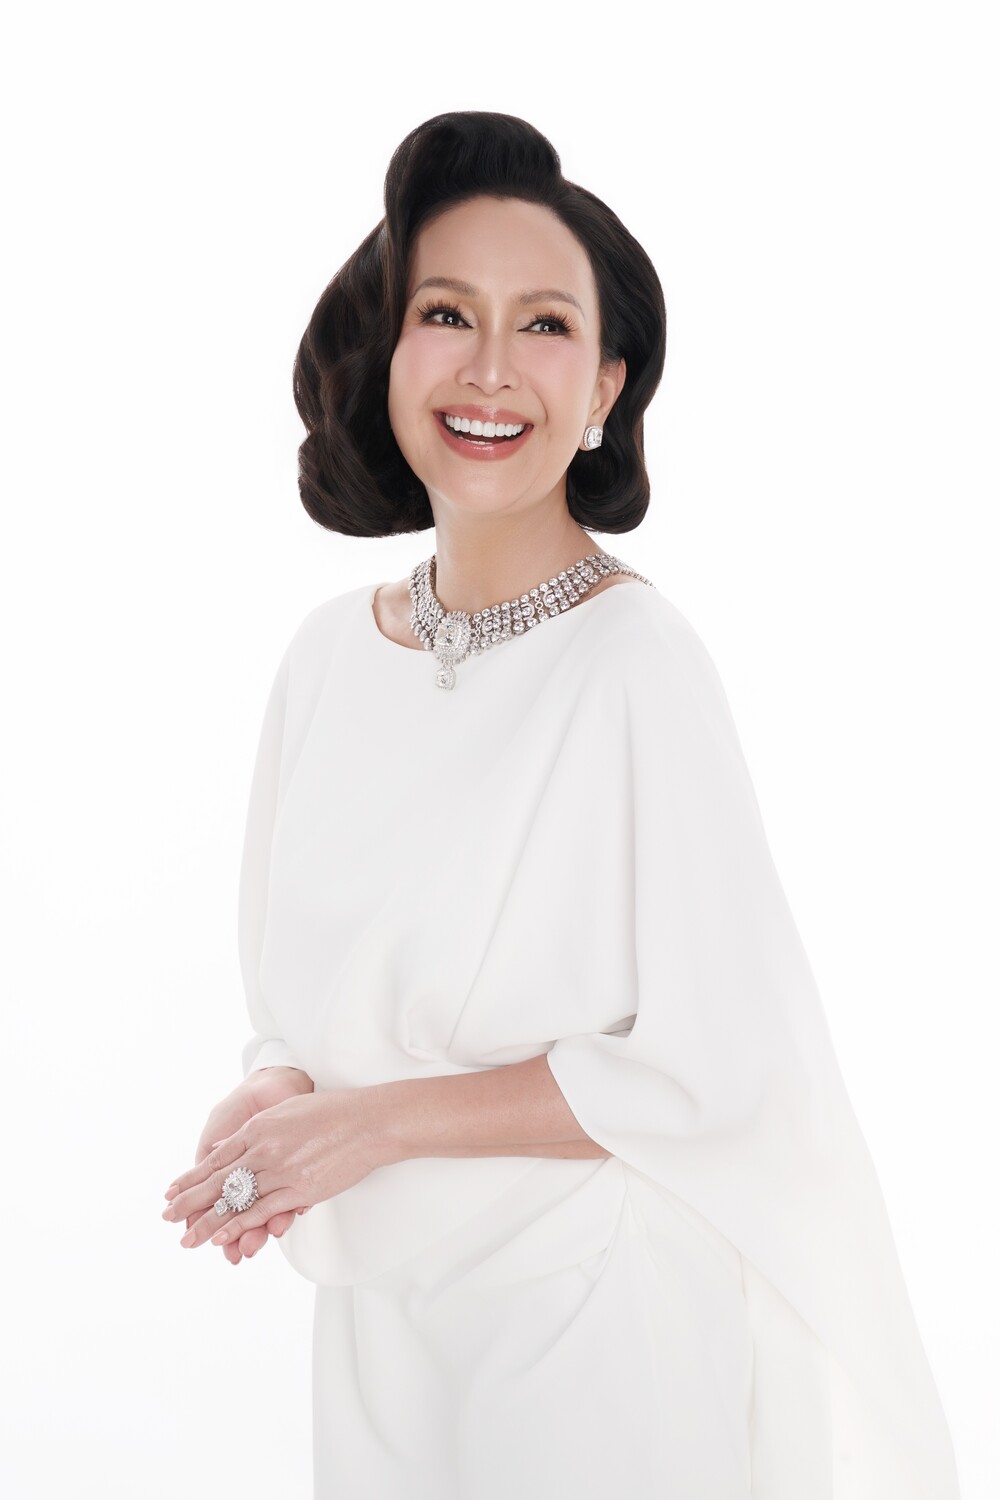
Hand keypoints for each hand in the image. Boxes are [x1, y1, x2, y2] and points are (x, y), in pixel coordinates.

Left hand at [163, 1087, 379, 1251]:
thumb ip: (256, 1131)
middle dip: (189, 1201)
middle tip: (166, 1217)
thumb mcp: (285, 1112)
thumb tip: (226, 1147)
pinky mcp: (299, 1190)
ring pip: (235, 1201)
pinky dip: (239, 1225)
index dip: (192, 1177)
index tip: (173, 1190)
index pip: (216, 1158)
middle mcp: (264, 1149)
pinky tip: (221, 1237)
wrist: (367, 1122)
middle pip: (218, 1180)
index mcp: (259, 1128)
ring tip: (187, 1239)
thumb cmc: (331, 1113)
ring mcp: (280, 1171)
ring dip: (208, 1222)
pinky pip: (262, 1211)